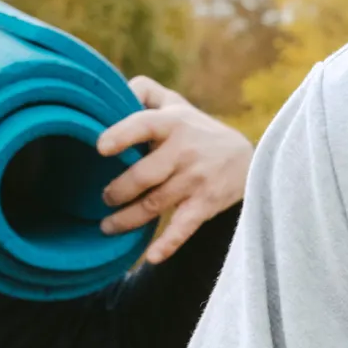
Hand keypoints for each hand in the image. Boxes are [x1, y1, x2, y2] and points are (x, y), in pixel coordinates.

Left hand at [95, 75, 253, 263]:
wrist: (247, 160)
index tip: (100, 147)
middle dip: (117, 191)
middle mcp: (184, 151)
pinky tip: (152, 256)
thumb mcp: (177, 105)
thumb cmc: (196, 130)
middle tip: (104, 198)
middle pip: (143, 175)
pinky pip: (184, 227)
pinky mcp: (205, 204)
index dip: (122, 134)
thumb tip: (112, 91)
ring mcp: (195, 179)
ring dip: (125, 220)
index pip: (144, 124)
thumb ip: (145, 92)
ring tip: (108, 227)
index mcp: (173, 123)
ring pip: (153, 204)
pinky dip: (168, 244)